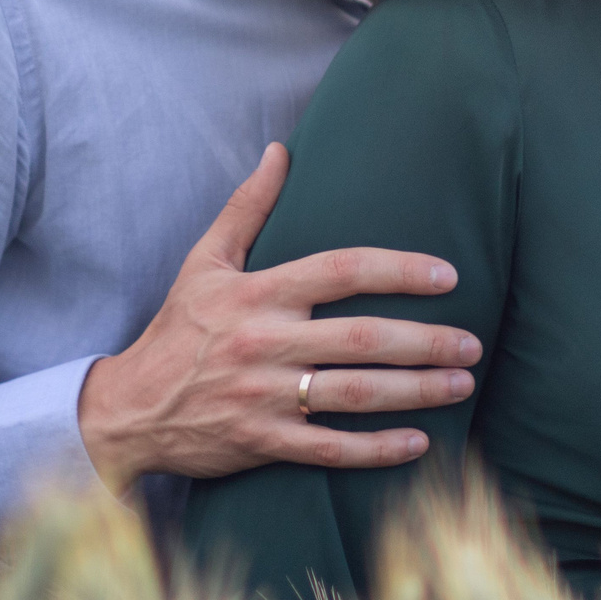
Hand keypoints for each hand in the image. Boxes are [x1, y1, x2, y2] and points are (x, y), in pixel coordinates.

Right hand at [76, 144, 481, 487]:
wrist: (128, 411)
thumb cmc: (176, 331)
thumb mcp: (203, 262)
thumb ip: (247, 208)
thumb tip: (281, 150)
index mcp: (257, 293)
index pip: (342, 271)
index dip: (400, 269)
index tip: (448, 274)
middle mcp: (265, 342)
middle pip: (362, 337)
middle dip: (426, 340)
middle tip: (473, 343)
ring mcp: (265, 397)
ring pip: (355, 394)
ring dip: (416, 391)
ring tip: (462, 384)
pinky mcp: (263, 443)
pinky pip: (330, 449)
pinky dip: (377, 449)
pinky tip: (419, 442)